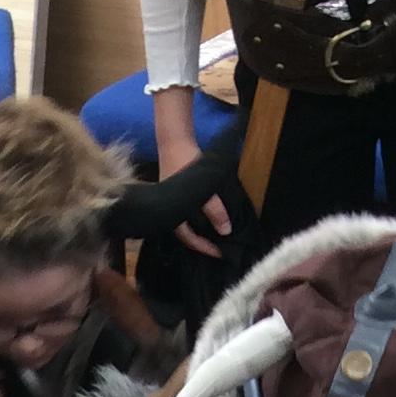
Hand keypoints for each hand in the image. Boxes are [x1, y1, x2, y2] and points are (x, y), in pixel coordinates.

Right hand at [152, 91, 231, 258]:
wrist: (174, 142)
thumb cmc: (186, 166)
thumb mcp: (203, 189)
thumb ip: (215, 210)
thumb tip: (226, 231)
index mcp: (172, 217)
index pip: (190, 240)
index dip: (206, 248)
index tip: (221, 254)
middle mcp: (169, 214)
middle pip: (187, 235)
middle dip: (203, 242)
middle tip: (219, 247)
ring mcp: (171, 204)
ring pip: (187, 224)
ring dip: (201, 231)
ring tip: (216, 235)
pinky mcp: (174, 195)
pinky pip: (187, 213)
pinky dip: (198, 218)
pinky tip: (208, 217)